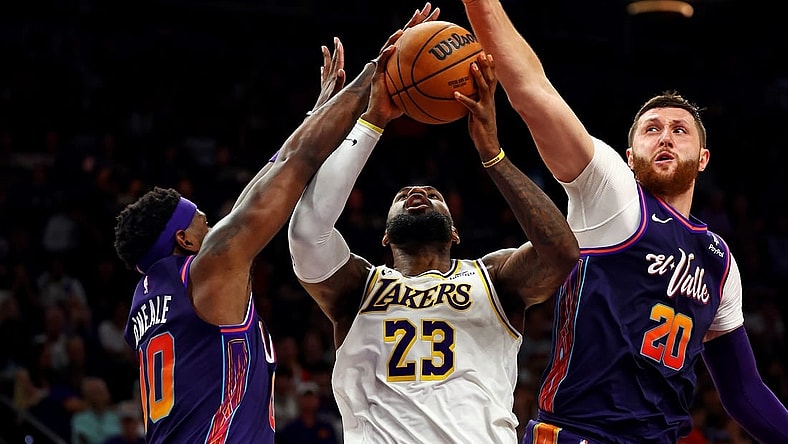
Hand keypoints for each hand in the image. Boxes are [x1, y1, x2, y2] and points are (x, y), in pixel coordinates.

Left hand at [311, 37, 345, 112]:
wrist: (318, 114)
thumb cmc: (328, 105)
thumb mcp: (336, 93)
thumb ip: (339, 82)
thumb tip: (342, 71)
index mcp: (334, 79)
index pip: (337, 63)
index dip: (339, 52)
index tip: (339, 42)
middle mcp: (329, 79)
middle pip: (333, 62)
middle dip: (335, 51)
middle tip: (336, 39)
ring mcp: (326, 84)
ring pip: (327, 67)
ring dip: (327, 57)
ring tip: (324, 47)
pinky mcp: (324, 89)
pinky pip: (323, 77)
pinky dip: (323, 71)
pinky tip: (322, 68)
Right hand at [363, 3, 440, 126]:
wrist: (381, 115)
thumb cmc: (398, 107)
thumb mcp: (417, 96)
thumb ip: (429, 88)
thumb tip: (451, 89)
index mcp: (403, 62)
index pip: (417, 39)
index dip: (427, 26)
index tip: (438, 15)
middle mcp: (394, 59)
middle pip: (407, 34)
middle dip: (418, 19)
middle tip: (428, 7)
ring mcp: (384, 65)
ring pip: (391, 43)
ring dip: (399, 34)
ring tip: (407, 27)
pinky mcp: (377, 74)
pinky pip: (381, 61)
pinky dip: (387, 53)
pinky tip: (393, 47)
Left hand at [455, 53, 499, 159]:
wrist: (488, 145)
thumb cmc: (479, 129)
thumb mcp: (474, 113)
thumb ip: (469, 103)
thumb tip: (455, 95)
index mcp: (489, 99)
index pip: (492, 80)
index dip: (491, 67)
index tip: (487, 54)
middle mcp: (490, 101)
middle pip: (491, 79)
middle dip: (487, 66)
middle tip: (481, 53)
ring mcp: (486, 107)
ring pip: (484, 88)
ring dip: (478, 76)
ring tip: (472, 66)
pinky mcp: (481, 116)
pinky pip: (471, 105)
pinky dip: (463, 99)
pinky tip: (455, 94)